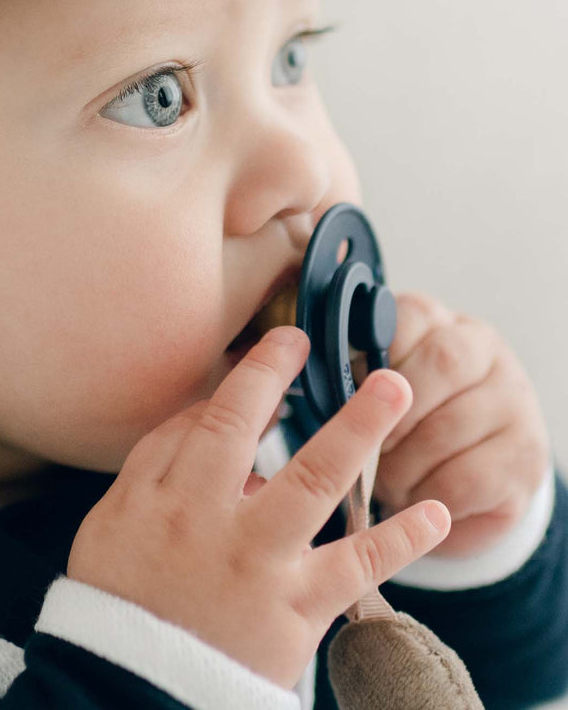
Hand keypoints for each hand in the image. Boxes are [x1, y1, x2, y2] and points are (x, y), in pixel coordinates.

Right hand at [67, 328, 450, 689]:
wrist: (131, 685)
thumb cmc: (122, 589)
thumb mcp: (115, 516)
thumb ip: (160, 458)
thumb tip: (212, 410)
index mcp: (165, 494)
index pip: (211, 419)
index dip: (254, 375)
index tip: (285, 340)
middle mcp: (210, 519)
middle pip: (250, 433)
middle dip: (294, 381)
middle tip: (336, 346)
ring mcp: (256, 564)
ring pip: (311, 483)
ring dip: (357, 431)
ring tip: (395, 392)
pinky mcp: (294, 612)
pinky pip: (354, 568)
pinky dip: (397, 540)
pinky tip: (433, 515)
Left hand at [351, 290, 550, 558]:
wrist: (465, 472)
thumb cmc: (398, 419)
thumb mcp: (372, 381)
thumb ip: (345, 366)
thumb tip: (288, 360)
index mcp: (434, 321)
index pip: (408, 315)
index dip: (373, 352)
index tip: (346, 386)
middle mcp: (481, 350)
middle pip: (441, 363)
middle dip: (389, 410)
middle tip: (362, 441)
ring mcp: (512, 404)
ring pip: (449, 427)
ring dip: (401, 462)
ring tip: (378, 478)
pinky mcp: (524, 462)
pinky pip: (465, 480)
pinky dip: (425, 493)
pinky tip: (409, 497)